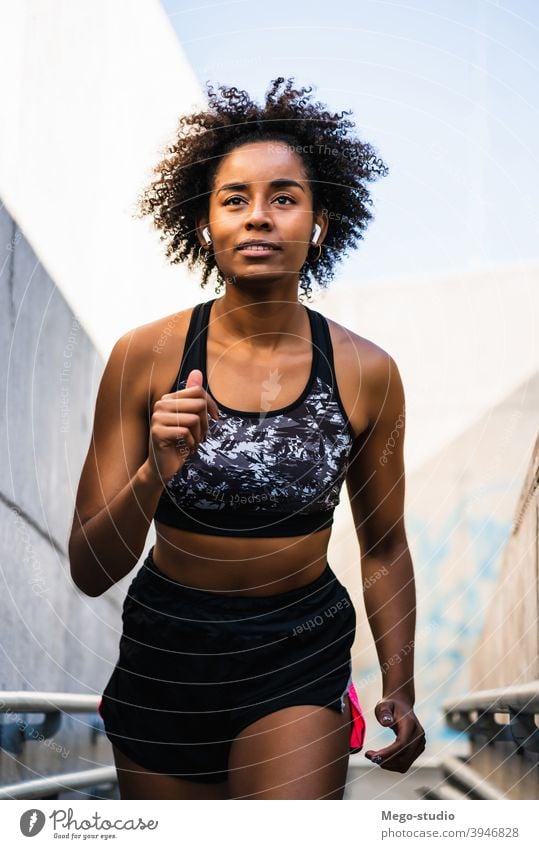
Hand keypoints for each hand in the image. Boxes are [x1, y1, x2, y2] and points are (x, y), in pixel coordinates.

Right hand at [147, 369, 219, 483]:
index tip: (215, 418)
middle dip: (205, 423)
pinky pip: (186, 432)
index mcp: (169, 399)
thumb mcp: (190, 417)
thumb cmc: (179, 442)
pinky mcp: (157, 432)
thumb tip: (197, 371)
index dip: (211, 405)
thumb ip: (193, 396)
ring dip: (199, 435)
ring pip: (194, 419)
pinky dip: (191, 443)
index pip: (198, 391)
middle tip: (200, 436)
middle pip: (198, 404)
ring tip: (193, 442)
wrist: (163, 466)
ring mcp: (157, 418)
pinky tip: (185, 448)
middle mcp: (161, 404)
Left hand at [365, 694, 424, 772]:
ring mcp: (420, 743)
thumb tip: (386, 723)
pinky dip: (393, 764)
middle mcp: (418, 735)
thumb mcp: (383, 705)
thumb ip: (384, 712)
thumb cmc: (390, 705)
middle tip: (369, 756)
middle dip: (385, 760)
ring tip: (374, 757)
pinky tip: (382, 758)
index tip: (371, 756)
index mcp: (411, 724)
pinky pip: (405, 763)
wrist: (402, 704)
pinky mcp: (418, 749)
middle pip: (403, 757)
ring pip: (405, 764)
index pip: (402, 744)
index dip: (387, 753)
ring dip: (388, 765)